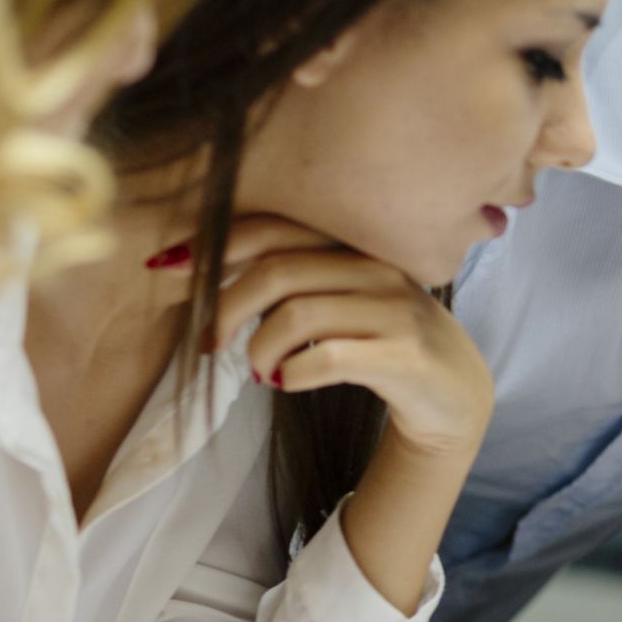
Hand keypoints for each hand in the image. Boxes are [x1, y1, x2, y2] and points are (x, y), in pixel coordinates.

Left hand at [194, 215, 494, 460]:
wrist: (452, 393)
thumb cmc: (381, 341)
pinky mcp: (405, 357)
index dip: (217, 245)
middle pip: (279, 271)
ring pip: (298, 315)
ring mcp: (396, 311)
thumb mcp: (342, 297)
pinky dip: (292, 372)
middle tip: (209, 344)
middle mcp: (379, 268)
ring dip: (259, 348)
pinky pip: (327, 357)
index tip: (169, 268)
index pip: (276, 228)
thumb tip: (199, 265)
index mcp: (358, 244)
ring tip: (258, 370)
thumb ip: (291, 275)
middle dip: (225, 308)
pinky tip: (286, 382)